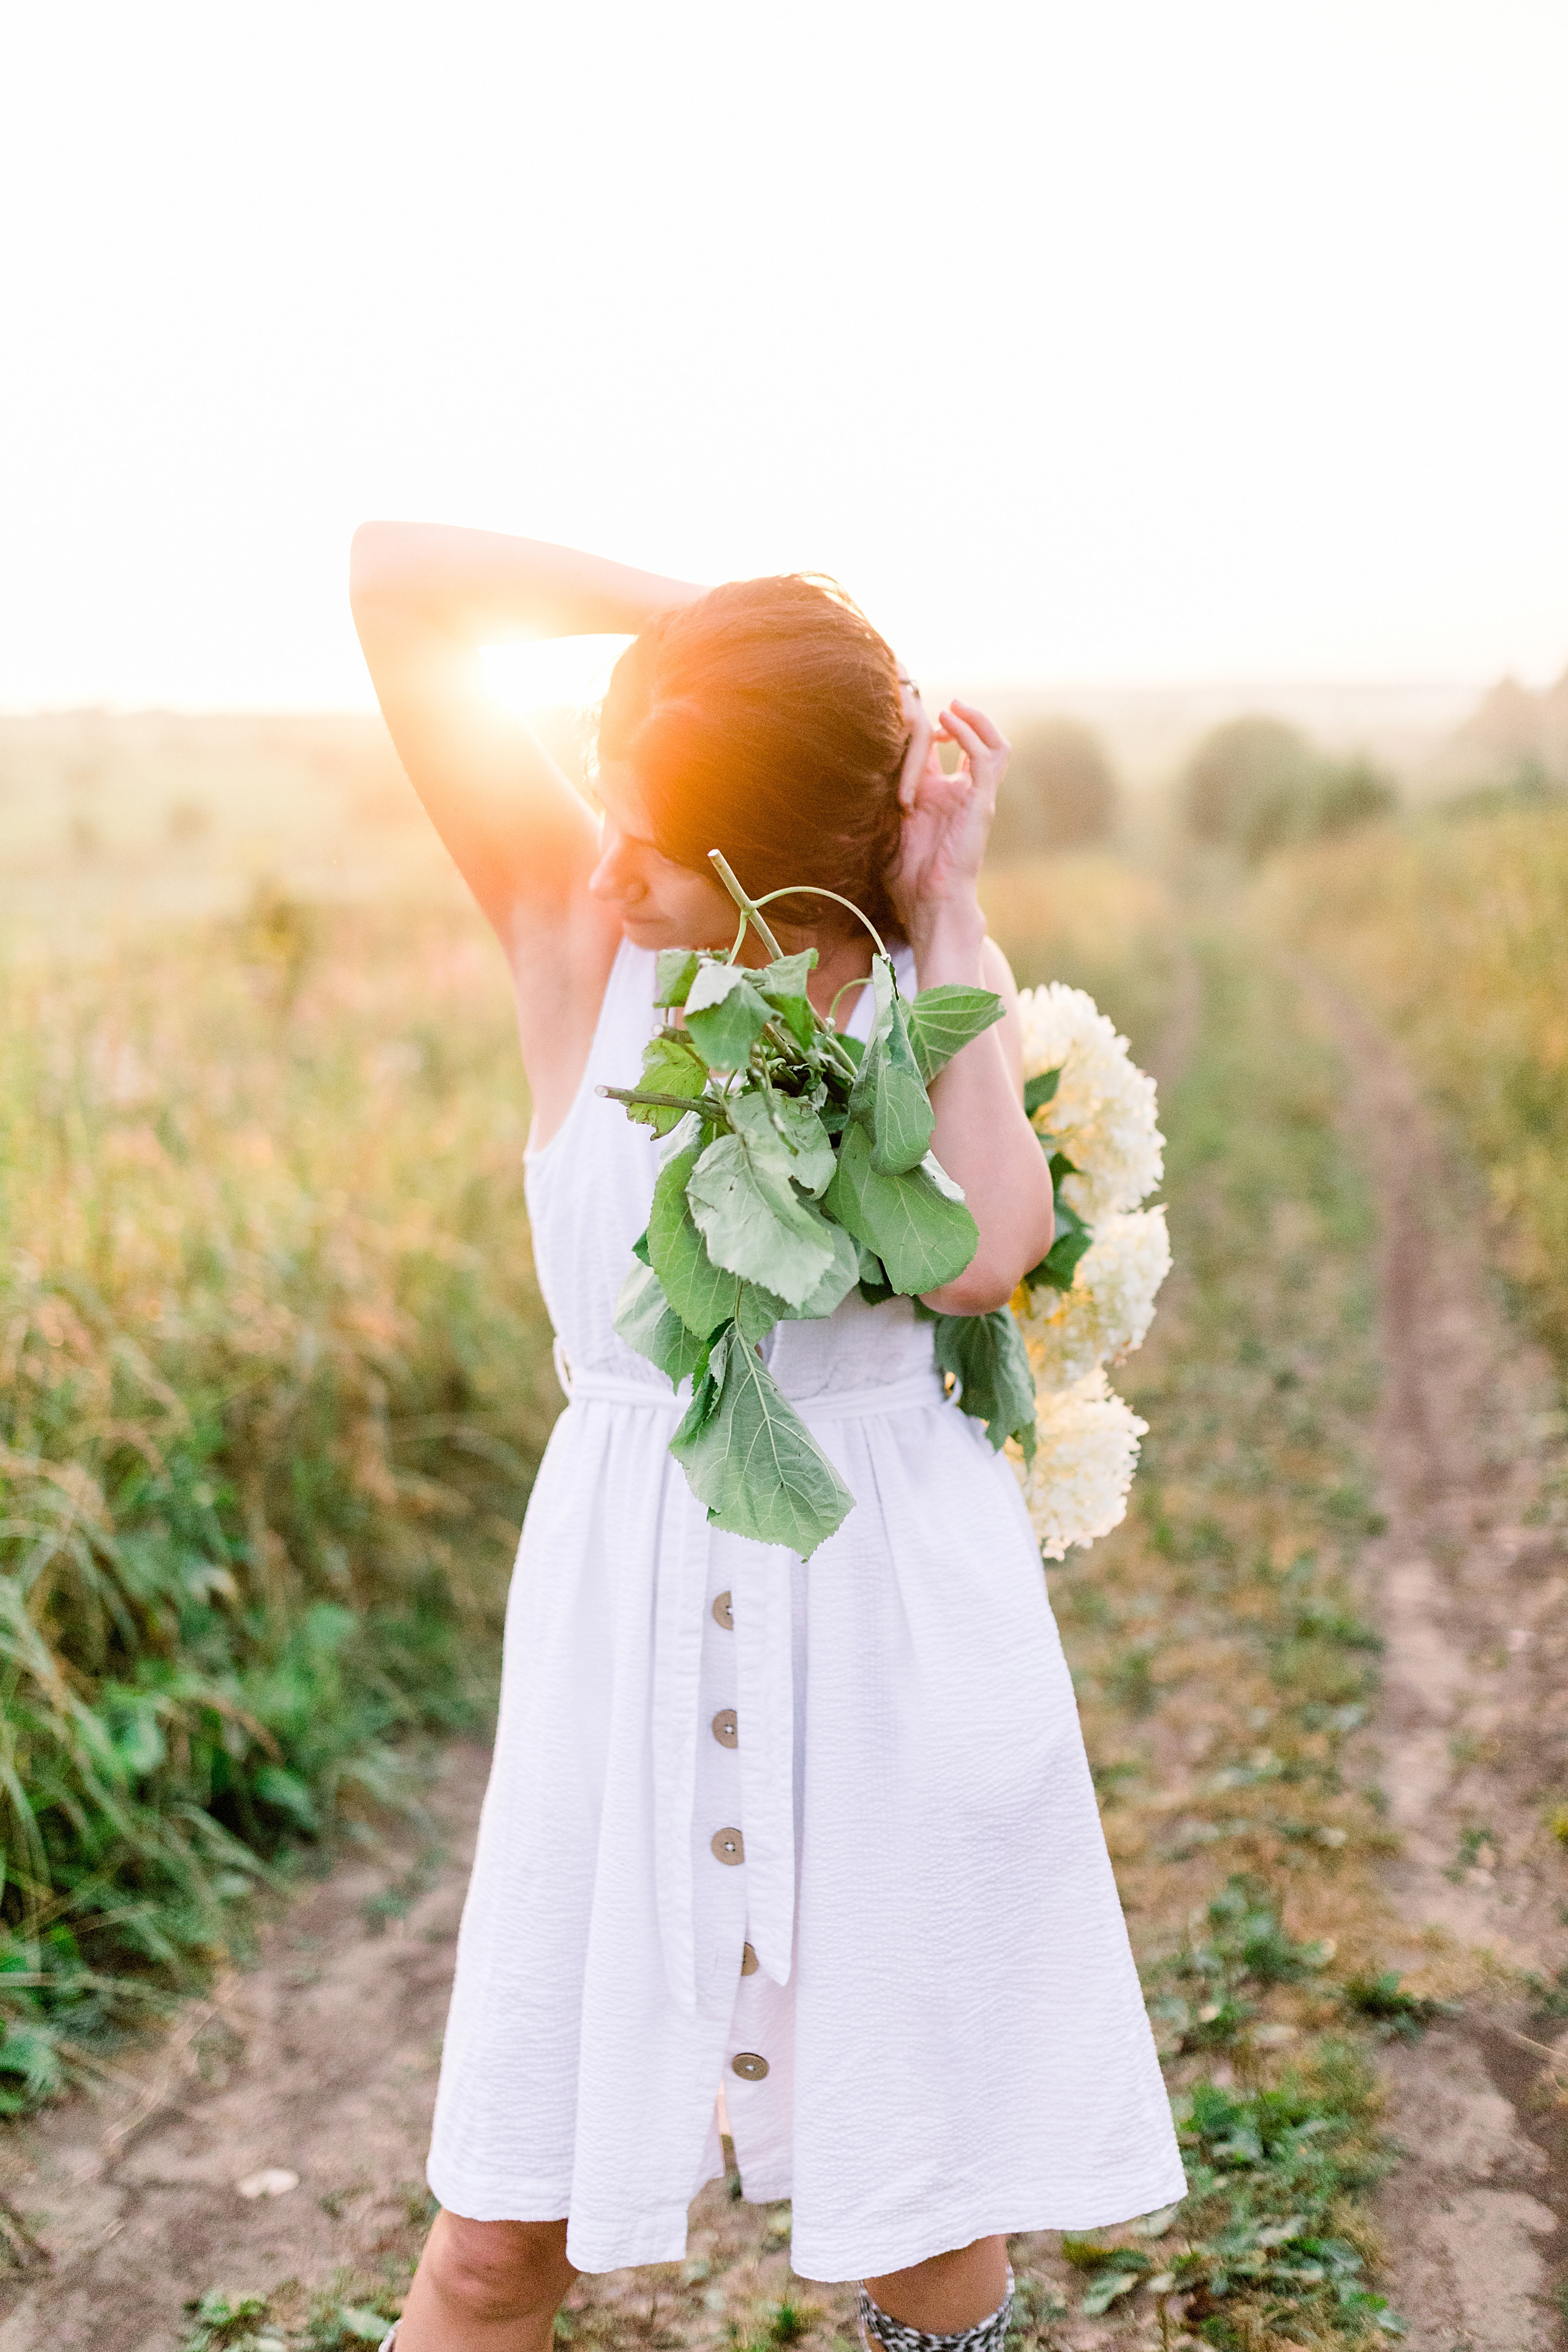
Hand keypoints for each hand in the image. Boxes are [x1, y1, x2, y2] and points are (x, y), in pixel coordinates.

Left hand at [886, 680, 1008, 950]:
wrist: (929, 902)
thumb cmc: (906, 874)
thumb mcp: (887, 822)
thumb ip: (879, 798)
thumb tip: (848, 778)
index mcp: (942, 795)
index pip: (948, 749)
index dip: (933, 727)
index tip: (910, 715)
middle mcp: (963, 792)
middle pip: (976, 741)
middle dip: (960, 717)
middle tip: (935, 703)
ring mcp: (976, 796)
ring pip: (993, 744)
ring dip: (974, 721)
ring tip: (950, 707)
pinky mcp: (982, 802)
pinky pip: (988, 758)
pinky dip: (973, 735)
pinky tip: (949, 723)